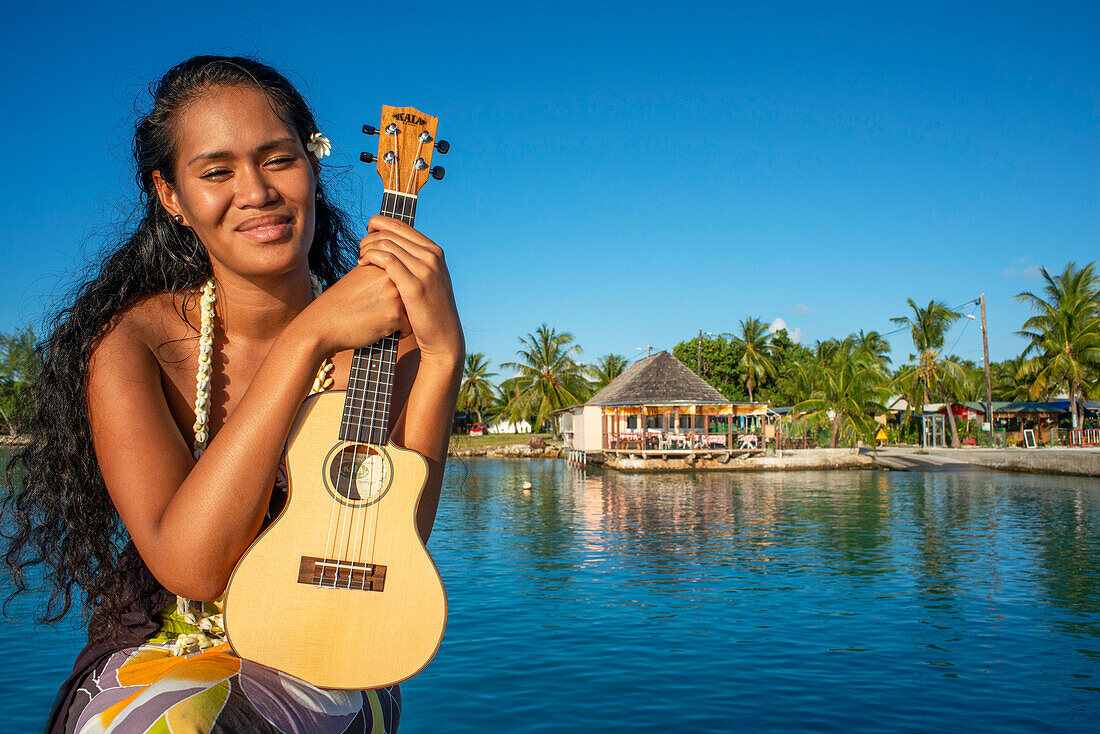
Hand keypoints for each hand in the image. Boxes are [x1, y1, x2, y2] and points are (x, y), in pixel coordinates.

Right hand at [295, 260, 410, 355]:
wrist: (321, 325)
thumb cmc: (340, 305)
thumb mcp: (360, 278)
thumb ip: (381, 273)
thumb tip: (403, 276)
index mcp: (382, 263)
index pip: (405, 278)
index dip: (397, 292)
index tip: (380, 300)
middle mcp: (390, 275)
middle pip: (411, 293)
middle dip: (404, 304)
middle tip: (382, 312)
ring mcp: (394, 294)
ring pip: (413, 309)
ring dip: (404, 318)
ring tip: (383, 322)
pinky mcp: (394, 314)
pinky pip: (410, 326)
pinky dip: (400, 332)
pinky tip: (384, 331)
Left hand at [357, 216, 463, 364]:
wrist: (443, 336)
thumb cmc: (429, 309)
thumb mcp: (429, 279)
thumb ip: (416, 261)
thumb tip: (395, 247)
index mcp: (434, 251)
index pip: (401, 225)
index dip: (380, 223)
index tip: (368, 231)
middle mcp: (432, 257)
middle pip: (392, 232)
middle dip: (370, 236)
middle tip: (360, 248)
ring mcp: (425, 270)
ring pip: (387, 243)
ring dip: (367, 246)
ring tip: (360, 258)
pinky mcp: (413, 285)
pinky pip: (386, 260)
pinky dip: (370, 257)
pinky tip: (361, 264)